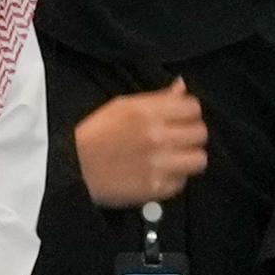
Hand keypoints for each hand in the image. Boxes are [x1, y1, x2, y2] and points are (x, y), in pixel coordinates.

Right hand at [73, 82, 208, 209]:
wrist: (73, 169)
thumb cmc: (95, 135)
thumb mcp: (122, 106)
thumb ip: (157, 98)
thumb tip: (181, 87)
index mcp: (147, 112)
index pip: (193, 107)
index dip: (188, 113)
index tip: (181, 119)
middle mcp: (156, 137)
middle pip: (200, 133)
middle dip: (191, 135)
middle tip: (178, 139)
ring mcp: (158, 164)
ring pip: (199, 159)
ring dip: (188, 158)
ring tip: (175, 158)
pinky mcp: (156, 188)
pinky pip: (182, 182)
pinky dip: (174, 178)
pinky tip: (160, 173)